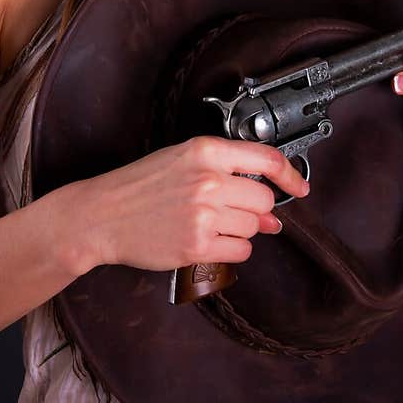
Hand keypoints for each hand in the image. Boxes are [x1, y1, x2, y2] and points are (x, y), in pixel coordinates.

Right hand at [72, 136, 310, 272]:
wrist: (102, 214)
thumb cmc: (140, 186)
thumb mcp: (181, 162)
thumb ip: (227, 176)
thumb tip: (271, 213)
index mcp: (205, 151)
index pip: (266, 159)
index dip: (290, 175)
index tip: (300, 187)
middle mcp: (208, 180)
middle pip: (264, 199)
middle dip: (254, 209)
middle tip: (230, 211)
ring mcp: (203, 214)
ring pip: (254, 227)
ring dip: (241, 230)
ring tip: (210, 224)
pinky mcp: (196, 245)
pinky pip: (240, 252)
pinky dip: (232, 250)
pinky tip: (210, 241)